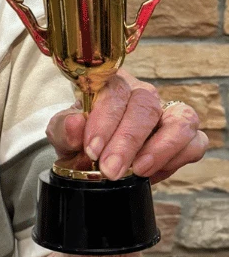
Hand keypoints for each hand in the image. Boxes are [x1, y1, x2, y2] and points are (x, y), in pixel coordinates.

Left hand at [46, 69, 207, 184]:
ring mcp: (168, 112)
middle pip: (145, 106)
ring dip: (160, 149)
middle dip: (127, 142)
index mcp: (110, 83)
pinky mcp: (186, 136)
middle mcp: (142, 93)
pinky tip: (151, 173)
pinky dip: (177, 159)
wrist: (96, 154)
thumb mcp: (62, 133)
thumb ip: (64, 128)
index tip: (92, 149)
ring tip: (139, 171)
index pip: (114, 92)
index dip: (104, 121)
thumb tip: (76, 125)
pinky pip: (195, 143)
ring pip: (180, 121)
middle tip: (111, 170)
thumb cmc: (81, 137)